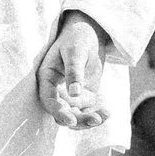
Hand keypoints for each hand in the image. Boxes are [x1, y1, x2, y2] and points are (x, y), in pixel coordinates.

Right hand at [35, 11, 109, 129]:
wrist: (89, 35)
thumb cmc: (77, 39)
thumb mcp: (75, 52)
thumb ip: (74, 71)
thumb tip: (74, 94)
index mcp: (47, 78)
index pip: (48, 101)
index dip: (58, 112)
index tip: (71, 120)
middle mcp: (55, 91)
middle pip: (62, 114)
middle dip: (77, 120)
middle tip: (95, 119)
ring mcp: (69, 96)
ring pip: (75, 117)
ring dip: (88, 121)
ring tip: (104, 115)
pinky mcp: (83, 97)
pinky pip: (88, 112)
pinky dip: (97, 115)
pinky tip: (107, 113)